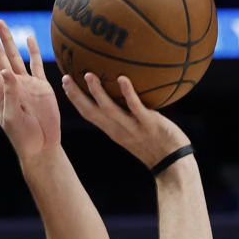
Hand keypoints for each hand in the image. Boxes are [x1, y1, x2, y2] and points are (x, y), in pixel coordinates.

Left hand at [0, 17, 59, 160]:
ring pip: (15, 56)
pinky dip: (32, 51)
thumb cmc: (24, 137)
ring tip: (0, 22)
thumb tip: (6, 70)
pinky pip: (36, 64)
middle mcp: (11, 84)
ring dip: (7, 40)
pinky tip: (28, 38)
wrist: (42, 146)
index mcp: (1, 91)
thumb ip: (10, 94)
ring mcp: (26, 84)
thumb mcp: (13, 117)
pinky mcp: (41, 87)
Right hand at [61, 73, 189, 169]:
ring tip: (88, 75)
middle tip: (66, 78)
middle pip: (91, 112)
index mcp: (113, 131)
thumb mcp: (137, 131)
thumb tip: (127, 92)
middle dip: (76, 96)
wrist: (173, 163)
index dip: (75, 99)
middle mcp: (118, 129)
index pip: (88, 114)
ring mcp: (133, 127)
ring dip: (97, 93)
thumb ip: (129, 115)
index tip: (65, 83)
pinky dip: (128, 93)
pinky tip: (123, 79)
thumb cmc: (157, 145)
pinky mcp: (149, 124)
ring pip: (110, 109)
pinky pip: (136, 107)